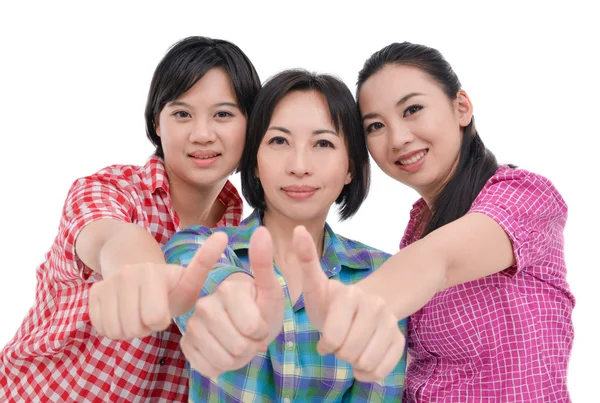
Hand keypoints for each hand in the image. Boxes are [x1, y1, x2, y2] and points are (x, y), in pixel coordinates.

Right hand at [88, 231, 228, 339]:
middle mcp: (126, 275)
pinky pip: (101, 327)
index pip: (155, 318)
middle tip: (151, 312)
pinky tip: (123, 314)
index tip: (165, 307)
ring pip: (116, 329)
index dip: (161, 320)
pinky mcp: (93, 294)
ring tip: (139, 313)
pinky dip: (113, 327)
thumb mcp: (190, 278)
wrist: (138, 275)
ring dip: (129, 328)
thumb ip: (205, 262)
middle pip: (134, 326)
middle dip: (144, 326)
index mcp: (152, 272)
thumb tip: (223, 235)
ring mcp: (107, 283)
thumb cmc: (170, 285)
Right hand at [180, 227, 283, 376]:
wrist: (245, 327)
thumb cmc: (261, 308)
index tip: (260, 322)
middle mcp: (204, 305)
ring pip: (223, 360)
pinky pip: (209, 368)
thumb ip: (264, 263)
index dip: (262, 332)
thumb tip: (261, 230)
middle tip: (251, 336)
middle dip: (251, 347)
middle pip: (238, 346)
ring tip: (240, 344)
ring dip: (239, 359)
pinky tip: (225, 353)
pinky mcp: (186, 346)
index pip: (252, 327)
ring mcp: (192, 326)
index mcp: (227, 290)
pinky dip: (222, 367)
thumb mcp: (271, 290)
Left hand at [293, 226, 405, 381]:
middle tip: (338, 341)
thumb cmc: (330, 303)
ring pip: (366, 362)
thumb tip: (298, 228)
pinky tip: (362, 359)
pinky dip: (368, 372)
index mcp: (350, 295)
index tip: (325, 336)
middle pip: (349, 353)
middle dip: (339, 352)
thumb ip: (306, 260)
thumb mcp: (314, 285)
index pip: (332, 338)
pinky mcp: (398, 339)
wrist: (359, 310)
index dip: (326, 343)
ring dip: (353, 362)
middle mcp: (374, 306)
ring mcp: (389, 322)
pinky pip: (380, 370)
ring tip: (350, 347)